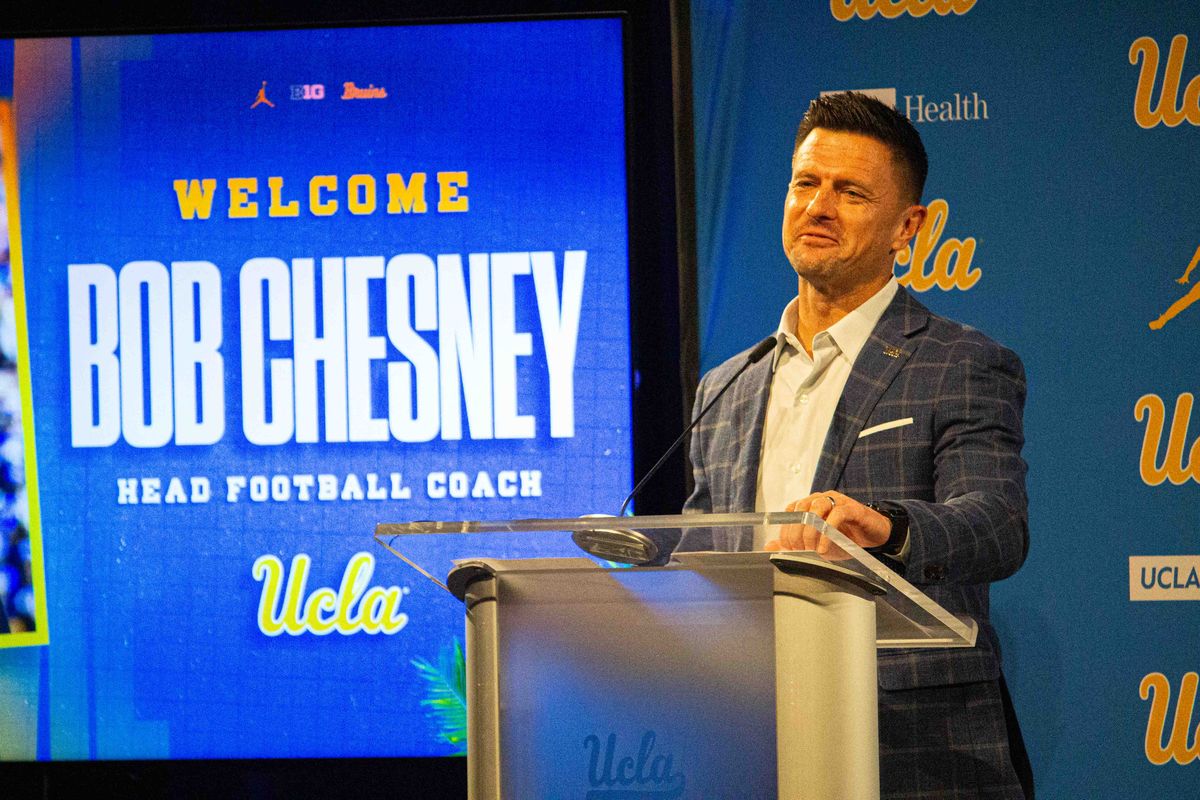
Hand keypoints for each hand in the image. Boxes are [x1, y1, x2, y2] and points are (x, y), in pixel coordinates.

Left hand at [764, 491, 891, 557]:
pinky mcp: (852, 507)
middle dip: (797, 533)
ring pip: (816, 508)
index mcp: (810, 504)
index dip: (787, 530)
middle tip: (800, 550)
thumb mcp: (817, 544)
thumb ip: (794, 544)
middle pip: (800, 509)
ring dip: (811, 531)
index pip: (790, 512)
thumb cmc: (845, 538)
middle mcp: (821, 498)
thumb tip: (769, 547)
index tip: (789, 548)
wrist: (874, 536)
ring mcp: (837, 500)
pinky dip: (828, 532)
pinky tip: (825, 547)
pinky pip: (836, 515)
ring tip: (812, 549)